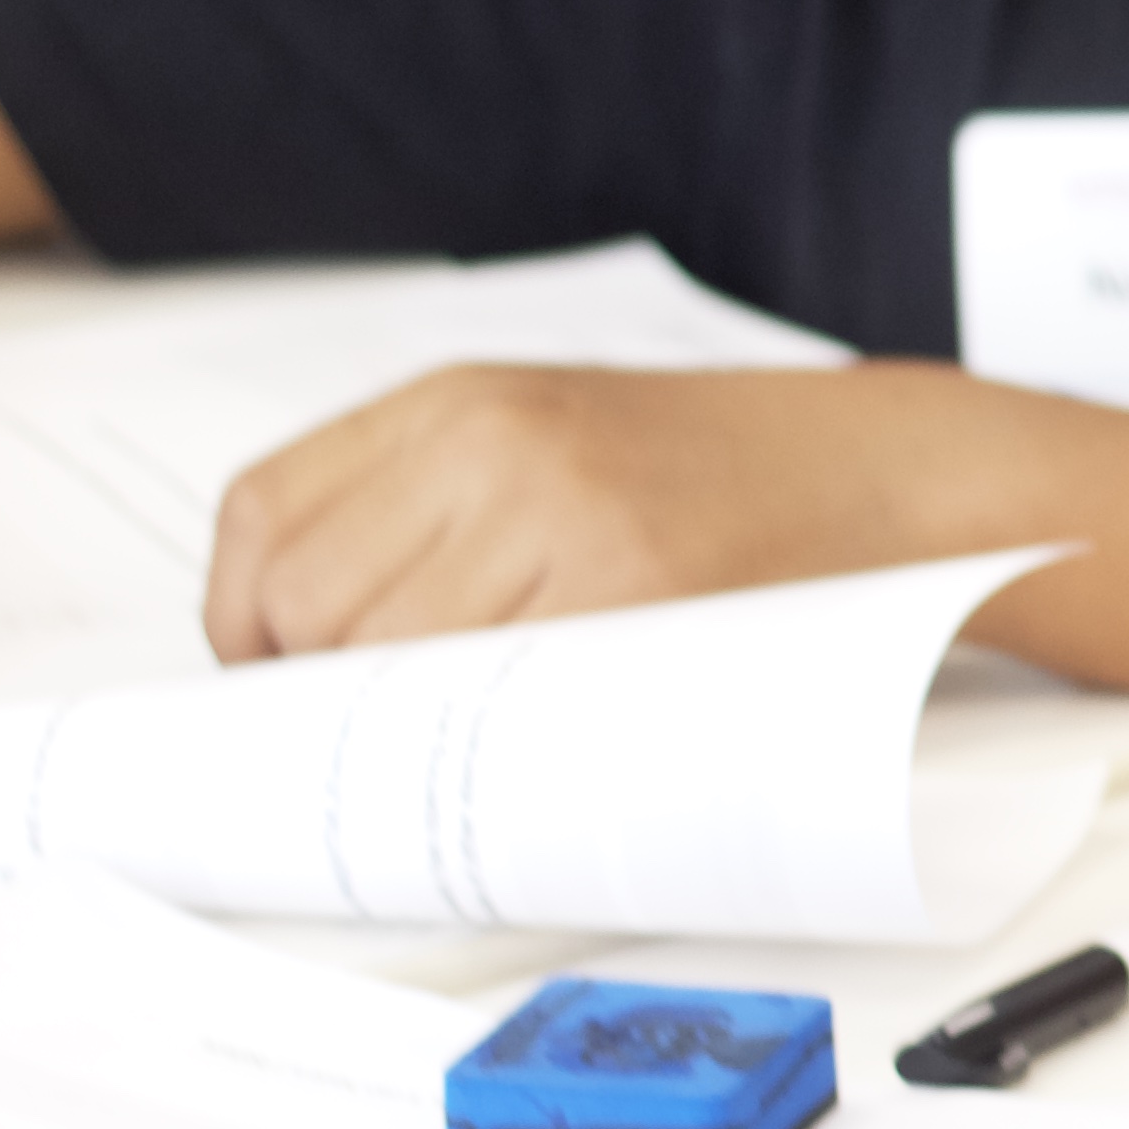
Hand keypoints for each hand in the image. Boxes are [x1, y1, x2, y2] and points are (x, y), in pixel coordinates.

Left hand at [203, 362, 908, 657]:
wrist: (886, 471)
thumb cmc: (719, 471)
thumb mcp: (549, 435)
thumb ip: (422, 503)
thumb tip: (290, 640)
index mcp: (460, 399)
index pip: (263, 516)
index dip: (243, 620)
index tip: (275, 672)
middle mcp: (493, 442)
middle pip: (303, 604)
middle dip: (322, 683)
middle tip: (387, 716)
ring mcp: (561, 513)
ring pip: (384, 658)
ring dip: (401, 715)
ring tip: (466, 721)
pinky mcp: (629, 589)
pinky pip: (492, 693)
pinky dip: (483, 729)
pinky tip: (523, 725)